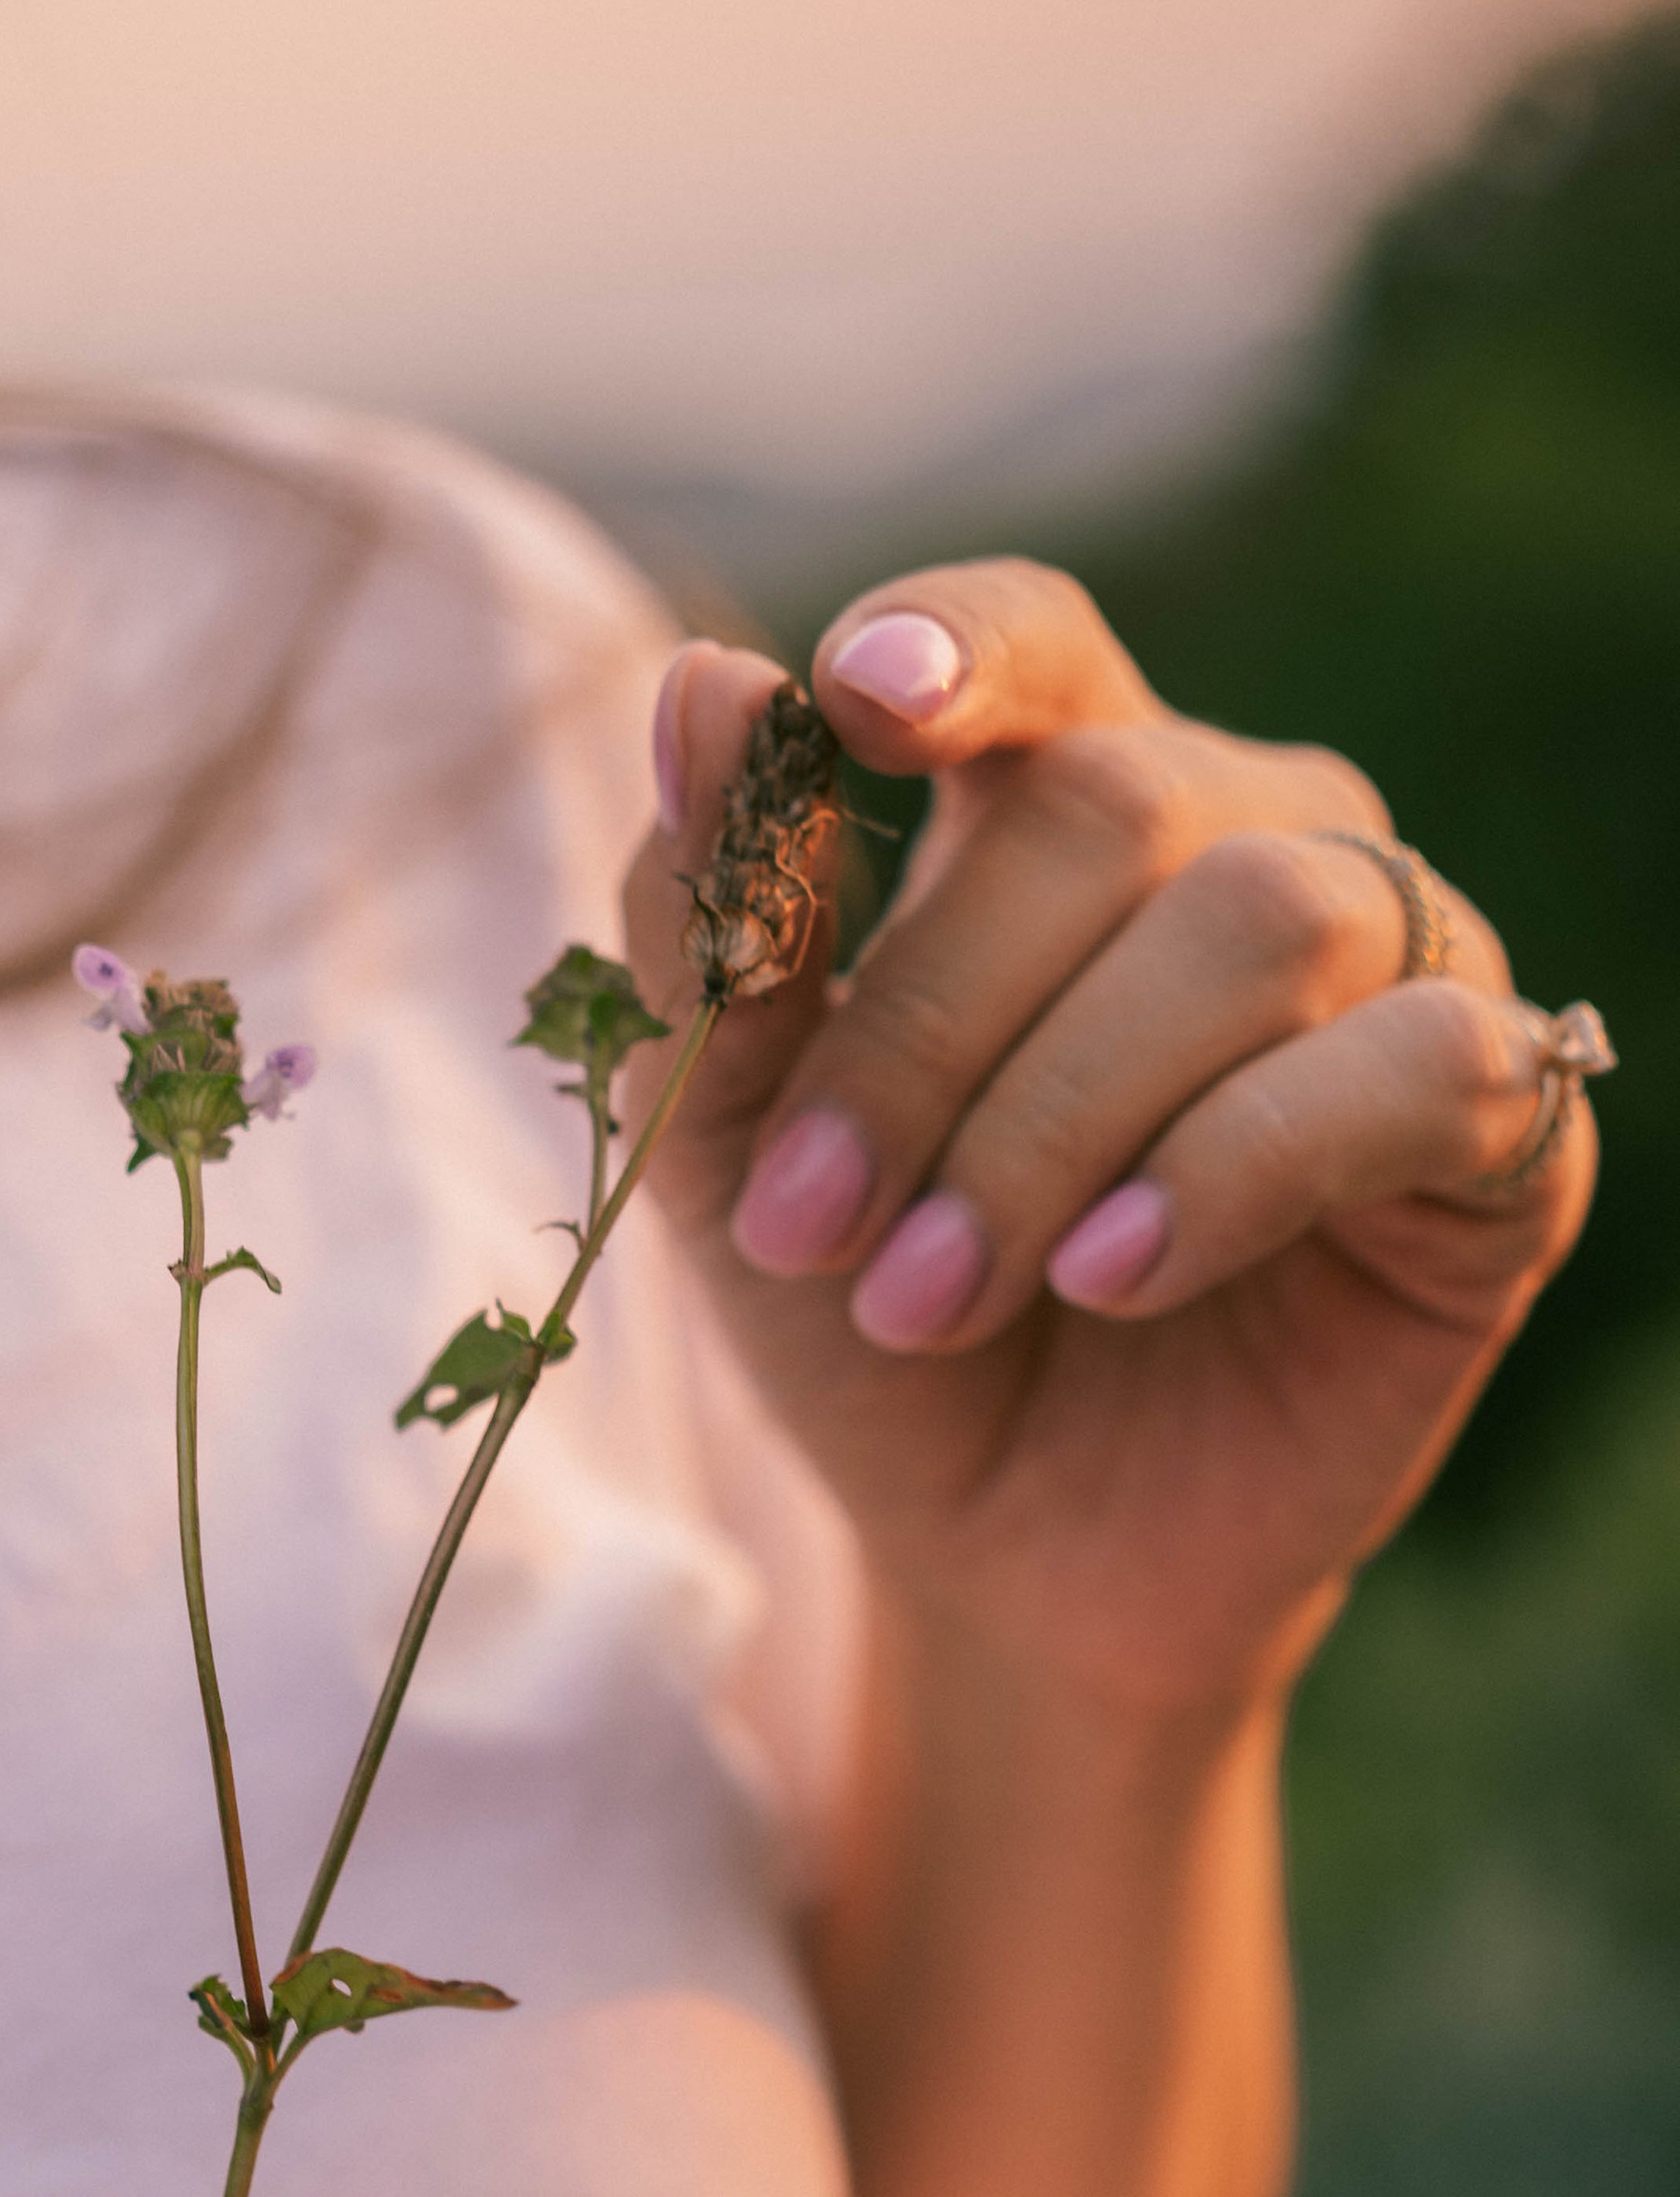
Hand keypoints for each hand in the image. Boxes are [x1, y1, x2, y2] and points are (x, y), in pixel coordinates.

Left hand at [626, 566, 1594, 1717]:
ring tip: (932, 1296)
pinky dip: (1237, 1168)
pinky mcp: (1495, 1127)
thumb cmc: (872, 1315)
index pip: (1036, 642)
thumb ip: (710, 940)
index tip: (855, 701)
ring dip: (1057, 1121)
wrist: (997, 1554)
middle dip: (929, 1027)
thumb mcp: (731, 1149)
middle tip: (812, 1228)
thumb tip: (702, 690)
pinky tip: (1114, 1275)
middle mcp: (1251, 840)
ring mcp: (1395, 969)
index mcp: (1063, 802)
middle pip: (1110, 806)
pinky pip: (1417, 1065)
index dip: (959, 647)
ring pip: (1263, 922)